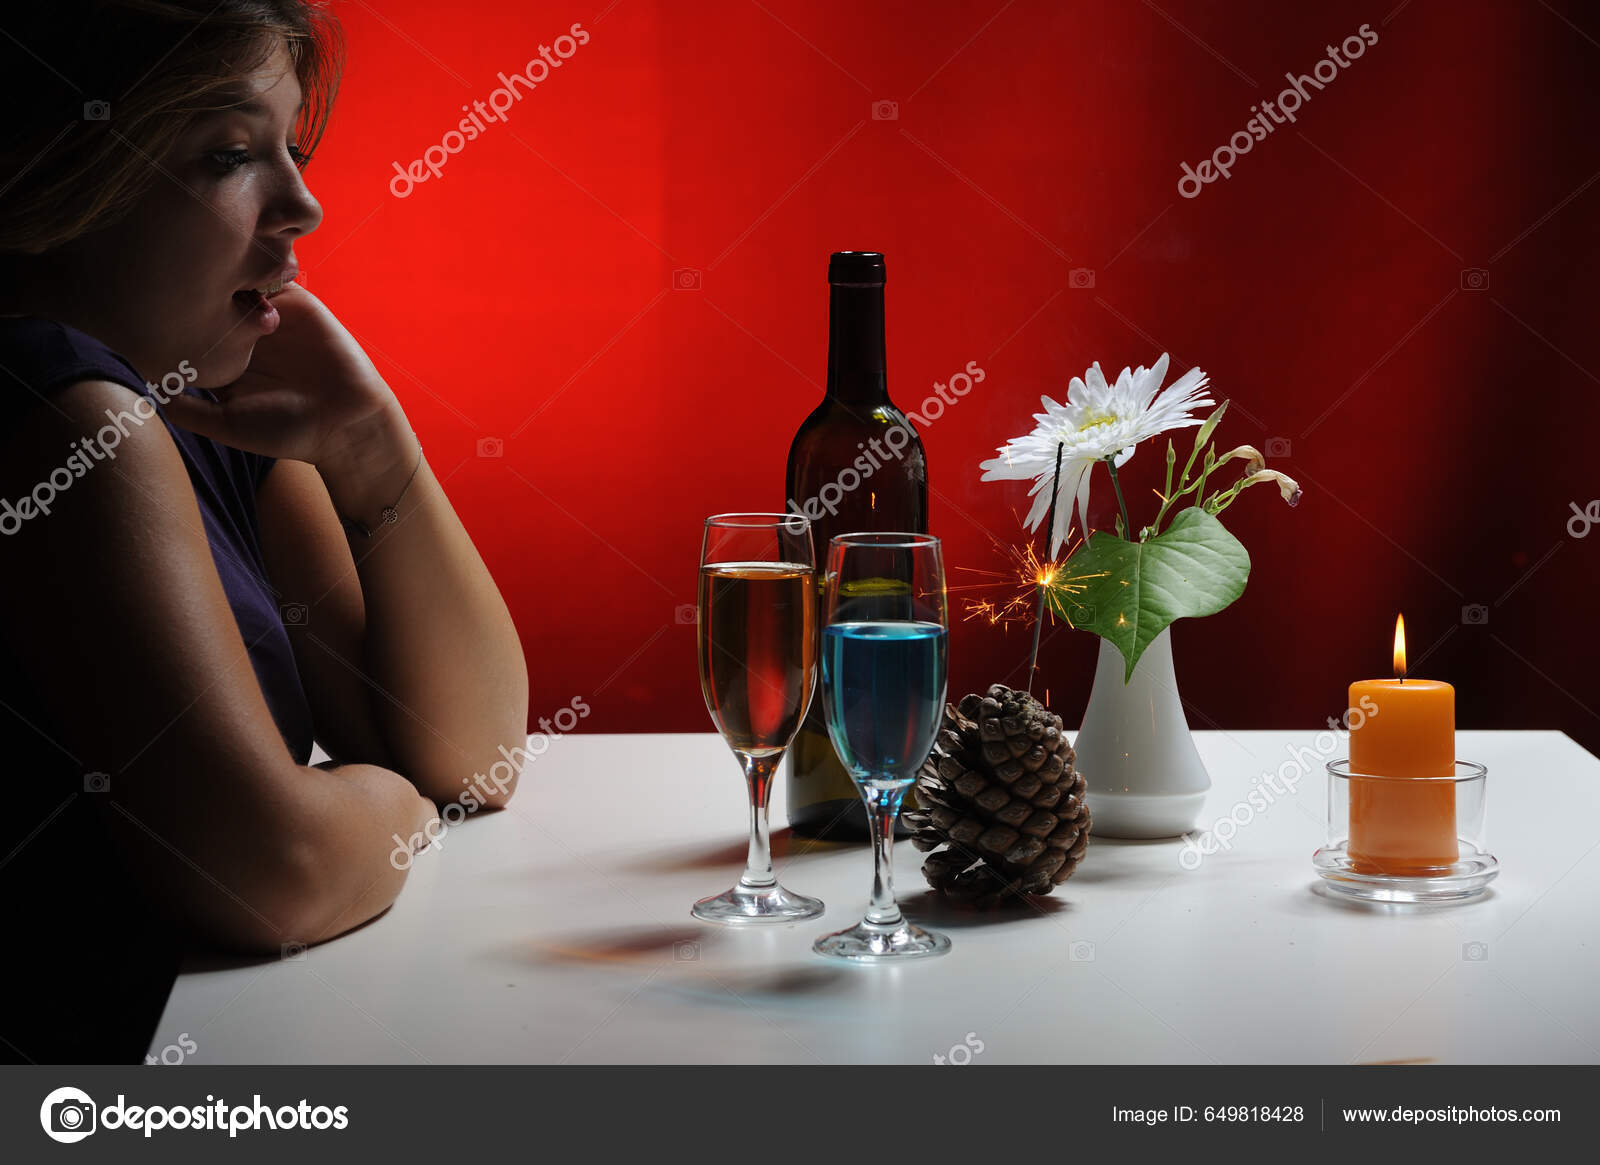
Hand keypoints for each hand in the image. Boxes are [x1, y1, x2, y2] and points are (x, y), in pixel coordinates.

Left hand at [161, 284, 403, 467]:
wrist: (347, 421)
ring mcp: (270, 314)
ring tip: (198, 261)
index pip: (186, 328)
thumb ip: (185, 407)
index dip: (167, 313)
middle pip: (207, 297)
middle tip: (161, 270)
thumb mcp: (226, 424)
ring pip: (237, 279)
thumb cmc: (288, 430)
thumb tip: (139, 380)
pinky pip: (272, 271)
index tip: (141, 300)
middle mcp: (244, 334)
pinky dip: (256, 263)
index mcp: (224, 360)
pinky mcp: (296, 301)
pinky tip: (237, 262)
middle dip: (188, 284)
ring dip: (221, 268)